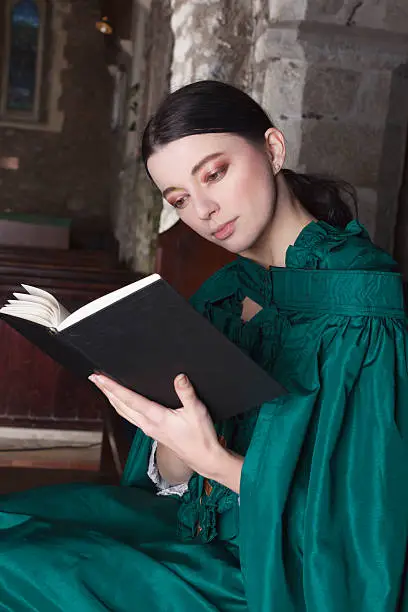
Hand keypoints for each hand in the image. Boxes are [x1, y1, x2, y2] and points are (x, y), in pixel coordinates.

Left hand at [89, 373, 224, 479]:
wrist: (203, 458)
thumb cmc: (201, 436)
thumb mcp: (197, 411)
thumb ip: (187, 393)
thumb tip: (179, 376)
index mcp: (156, 417)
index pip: (130, 399)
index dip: (113, 387)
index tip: (100, 378)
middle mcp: (148, 424)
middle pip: (120, 406)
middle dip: (106, 391)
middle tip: (94, 378)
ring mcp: (148, 429)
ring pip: (123, 412)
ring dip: (112, 399)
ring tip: (103, 387)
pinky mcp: (152, 432)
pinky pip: (130, 417)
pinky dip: (121, 406)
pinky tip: (121, 403)